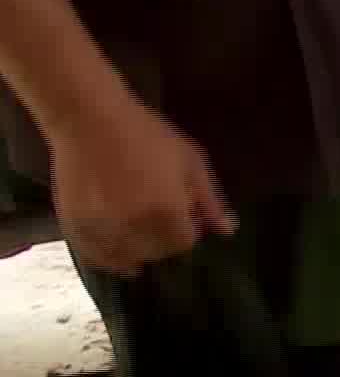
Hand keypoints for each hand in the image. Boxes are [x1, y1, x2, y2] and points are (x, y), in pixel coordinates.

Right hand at [45, 94, 237, 276]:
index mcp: (166, 212)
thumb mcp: (191, 161)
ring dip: (137, 249)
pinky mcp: (74, 224)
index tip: (184, 214)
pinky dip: (109, 259)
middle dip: (165, 239)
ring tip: (138, 227)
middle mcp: (133, 227)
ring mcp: (101, 228)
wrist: (89, 117)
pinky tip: (119, 254)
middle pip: (157, 252)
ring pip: (126, 258)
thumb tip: (227, 231)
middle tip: (159, 216)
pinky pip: (95, 256)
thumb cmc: (147, 135)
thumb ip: (210, 200)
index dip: (188, 230)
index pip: (184, 243)